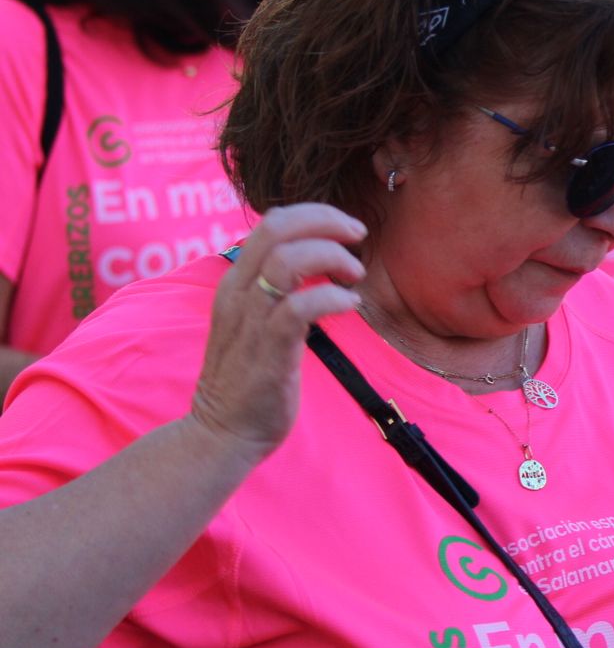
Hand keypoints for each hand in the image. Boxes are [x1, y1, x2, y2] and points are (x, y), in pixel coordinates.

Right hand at [188, 205, 366, 462]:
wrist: (223, 432)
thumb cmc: (249, 379)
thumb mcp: (256, 323)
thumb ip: (277, 293)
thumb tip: (316, 268)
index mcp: (236, 283)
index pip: (270, 223)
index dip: (313, 215)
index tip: (345, 229)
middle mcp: (238, 293)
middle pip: (276, 228)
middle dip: (325, 221)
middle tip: (357, 236)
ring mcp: (251, 320)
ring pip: (287, 260)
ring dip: (331, 256)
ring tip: (354, 274)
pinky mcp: (270, 349)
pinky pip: (301, 306)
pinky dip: (332, 297)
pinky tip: (350, 303)